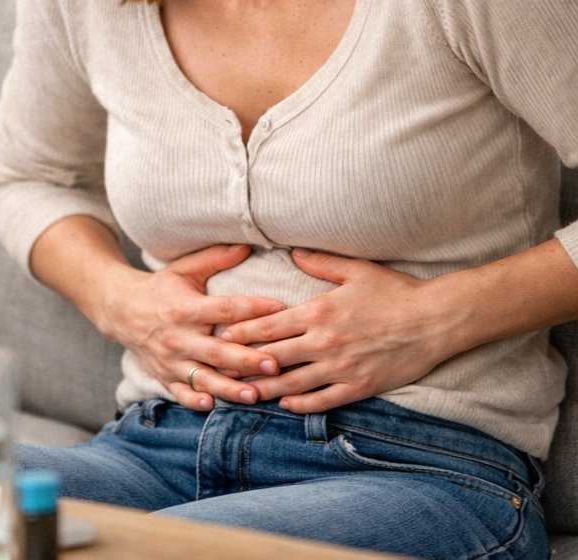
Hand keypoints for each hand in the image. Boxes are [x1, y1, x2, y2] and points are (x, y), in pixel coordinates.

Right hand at [103, 244, 285, 410]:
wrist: (120, 310)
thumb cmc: (161, 288)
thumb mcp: (184, 269)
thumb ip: (215, 258)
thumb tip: (248, 245)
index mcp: (185, 307)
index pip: (225, 309)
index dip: (253, 307)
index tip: (281, 309)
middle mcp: (178, 336)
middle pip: (216, 350)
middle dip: (246, 359)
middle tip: (276, 364)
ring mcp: (169, 359)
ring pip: (202, 377)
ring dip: (228, 387)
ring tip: (254, 395)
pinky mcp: (163, 375)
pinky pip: (179, 392)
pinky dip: (194, 400)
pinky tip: (213, 404)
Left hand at [217, 247, 449, 411]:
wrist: (437, 320)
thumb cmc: (396, 292)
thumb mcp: (355, 270)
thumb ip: (319, 262)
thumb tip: (292, 251)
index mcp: (319, 312)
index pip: (269, 326)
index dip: (242, 333)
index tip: (221, 336)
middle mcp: (325, 342)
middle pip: (273, 357)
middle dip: (244, 364)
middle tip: (220, 369)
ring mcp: (342, 367)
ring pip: (293, 383)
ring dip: (266, 389)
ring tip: (244, 392)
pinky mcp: (360, 386)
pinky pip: (323, 400)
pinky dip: (301, 404)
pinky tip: (285, 405)